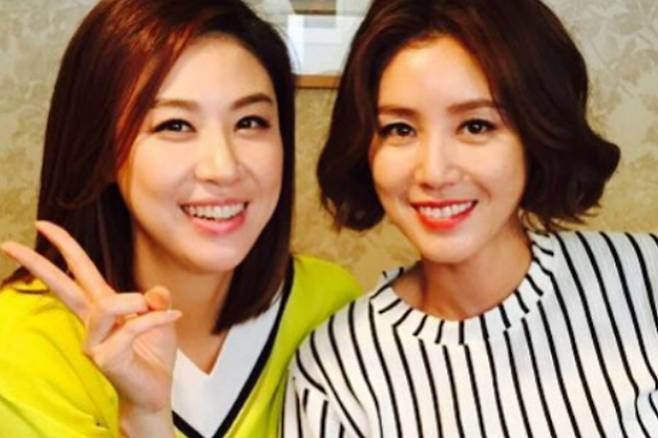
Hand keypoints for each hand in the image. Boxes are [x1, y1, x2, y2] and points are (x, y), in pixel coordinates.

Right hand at [1, 221, 180, 414]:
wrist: (154, 391)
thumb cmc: (152, 354)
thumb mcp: (161, 316)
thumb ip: (156, 299)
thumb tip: (152, 292)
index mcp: (103, 307)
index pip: (78, 272)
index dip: (63, 247)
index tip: (42, 224)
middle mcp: (92, 323)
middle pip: (62, 287)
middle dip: (37, 264)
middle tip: (8, 244)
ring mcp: (94, 342)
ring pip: (105, 306)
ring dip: (134, 302)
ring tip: (153, 307)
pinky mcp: (105, 358)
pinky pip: (132, 327)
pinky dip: (156, 319)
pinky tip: (174, 318)